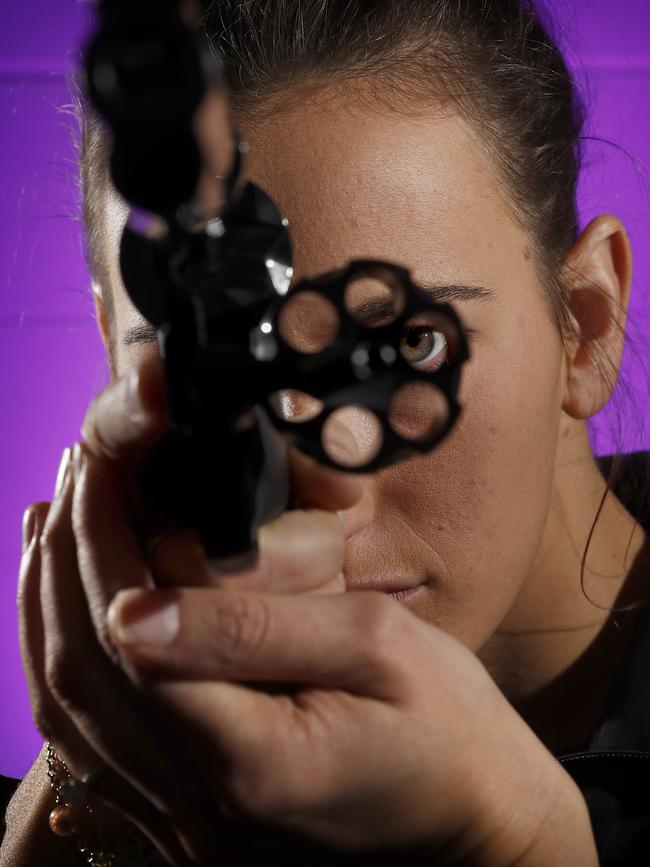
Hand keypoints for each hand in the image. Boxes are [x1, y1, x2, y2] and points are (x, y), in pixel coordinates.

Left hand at [19, 355, 595, 865]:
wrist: (473, 824)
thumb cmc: (448, 731)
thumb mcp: (381, 651)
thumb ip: (260, 628)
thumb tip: (138, 606)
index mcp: (250, 758)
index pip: (132, 640)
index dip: (102, 543)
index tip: (100, 470)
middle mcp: (198, 804)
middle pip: (84, 675)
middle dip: (65, 562)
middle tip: (74, 479)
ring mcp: (186, 821)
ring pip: (71, 712)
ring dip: (50, 610)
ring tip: (52, 528)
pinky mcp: (189, 817)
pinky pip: (94, 743)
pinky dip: (67, 666)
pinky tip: (70, 610)